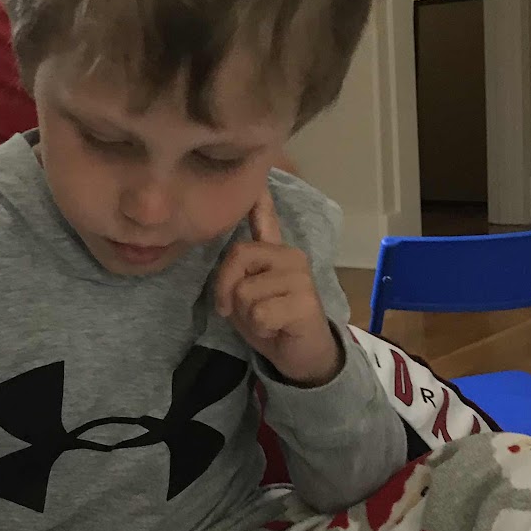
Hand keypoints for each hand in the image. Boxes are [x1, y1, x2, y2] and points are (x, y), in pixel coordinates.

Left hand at [215, 189, 341, 385]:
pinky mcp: (305, 301)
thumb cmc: (270, 323)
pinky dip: (260, 329)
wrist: (302, 356)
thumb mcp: (245, 295)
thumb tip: (239, 234)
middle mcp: (291, 256)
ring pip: (245, 291)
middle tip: (234, 310)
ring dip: (246, 316)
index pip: (265, 220)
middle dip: (225, 289)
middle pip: (237, 257)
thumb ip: (238, 269)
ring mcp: (300, 277)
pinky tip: (276, 329)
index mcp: (275, 252)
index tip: (256, 174)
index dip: (258, 199)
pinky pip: (259, 313)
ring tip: (264, 320)